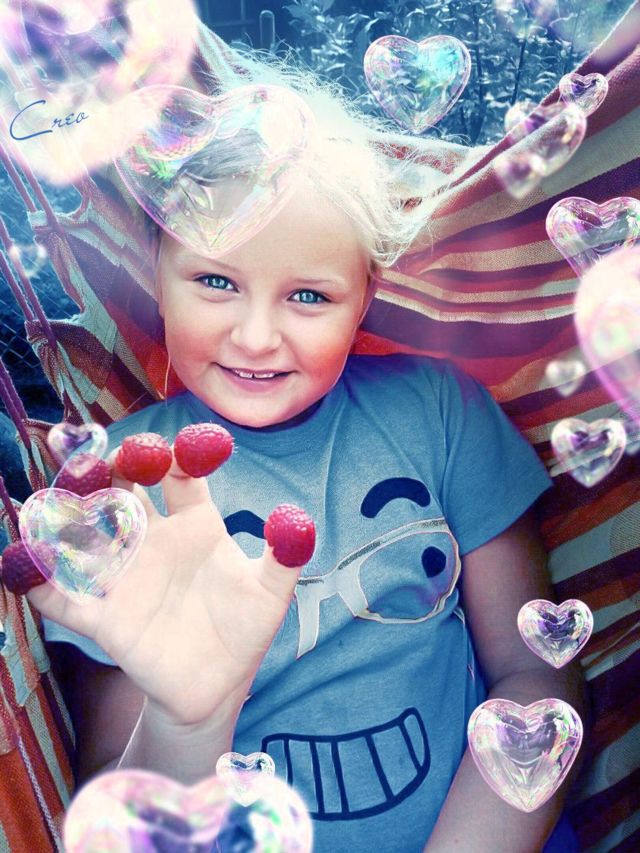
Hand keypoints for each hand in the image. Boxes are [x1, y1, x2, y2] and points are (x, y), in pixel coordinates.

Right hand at [27, 452, 309, 725]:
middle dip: (110, 470)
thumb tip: (295, 518)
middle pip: (123, 491)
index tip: (181, 449)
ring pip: (86, 535)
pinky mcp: (105, 619)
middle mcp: (154, 540)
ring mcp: (126, 576)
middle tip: (102, 457)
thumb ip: (286, 554)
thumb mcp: (271, 591)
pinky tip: (25, 562)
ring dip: (66, 515)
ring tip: (54, 496)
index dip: (176, 456)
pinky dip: (42, 583)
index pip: (178, 475)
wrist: (218, 684)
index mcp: (195, 524)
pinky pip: (65, 598)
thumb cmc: (244, 628)